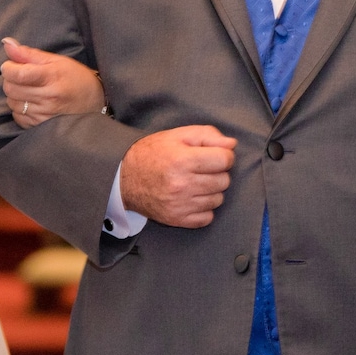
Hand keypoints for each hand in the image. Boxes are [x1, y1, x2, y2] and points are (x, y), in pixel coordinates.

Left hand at [0, 38, 104, 126]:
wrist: (96, 103)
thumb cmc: (76, 78)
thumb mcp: (56, 61)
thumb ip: (29, 53)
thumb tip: (6, 43)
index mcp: (52, 77)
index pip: (17, 74)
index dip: (8, 68)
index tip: (11, 66)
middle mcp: (48, 97)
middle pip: (11, 88)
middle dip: (11, 80)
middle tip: (22, 77)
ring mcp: (45, 114)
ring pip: (12, 103)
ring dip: (15, 95)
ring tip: (30, 90)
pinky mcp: (41, 126)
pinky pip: (17, 117)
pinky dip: (20, 109)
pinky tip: (32, 103)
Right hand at [118, 126, 236, 227]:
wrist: (123, 177)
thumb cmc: (152, 154)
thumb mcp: (177, 135)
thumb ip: (207, 135)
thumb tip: (232, 145)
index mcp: (182, 160)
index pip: (225, 160)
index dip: (223, 155)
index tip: (212, 155)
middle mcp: (182, 184)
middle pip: (224, 181)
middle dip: (217, 173)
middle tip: (201, 169)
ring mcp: (180, 204)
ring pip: (218, 199)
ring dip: (211, 191)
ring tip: (195, 183)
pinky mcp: (177, 219)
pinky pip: (207, 217)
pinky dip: (204, 208)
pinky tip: (192, 198)